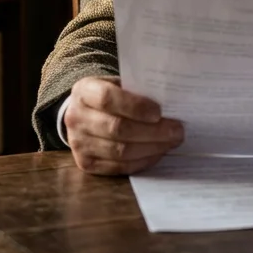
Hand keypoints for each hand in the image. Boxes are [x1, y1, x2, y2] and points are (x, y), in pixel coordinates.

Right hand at [65, 76, 184, 174]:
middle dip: (152, 132)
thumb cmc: (110, 97)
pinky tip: (157, 153)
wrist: (84, 115)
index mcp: (83, 91)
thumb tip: (171, 106)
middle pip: (116, 128)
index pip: (108, 98)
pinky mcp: (86, 164)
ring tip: (171, 142)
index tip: (159, 112)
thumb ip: (137, 91)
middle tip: (177, 131)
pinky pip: (119, 167)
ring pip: (120, 151)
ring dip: (151, 148)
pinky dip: (142, 161)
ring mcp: (78, 143)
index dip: (135, 106)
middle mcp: (76, 118)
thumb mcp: (118, 85)